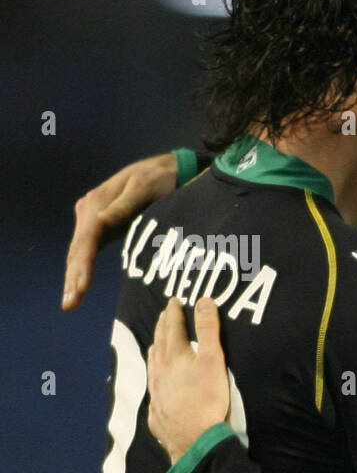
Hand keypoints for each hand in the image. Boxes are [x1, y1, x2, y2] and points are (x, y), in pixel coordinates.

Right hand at [63, 153, 178, 309]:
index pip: (87, 239)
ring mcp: (93, 217)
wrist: (169, 169)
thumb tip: (101, 221)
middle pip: (78, 248)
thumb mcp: (145, 188)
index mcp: (97, 202)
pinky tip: (78, 286)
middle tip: (70, 304)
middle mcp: (90, 209)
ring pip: (79, 251)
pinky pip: (88, 249)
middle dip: (73, 277)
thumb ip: (125, 206)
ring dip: (74, 277)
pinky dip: (82, 268)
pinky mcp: (102, 225)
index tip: (81, 287)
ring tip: (70, 302)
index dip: (83, 265)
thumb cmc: (160, 177)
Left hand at [146, 298, 231, 463]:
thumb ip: (207, 330)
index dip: (174, 312)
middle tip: (164, 316)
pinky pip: (153, 389)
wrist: (193, 439)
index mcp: (173, 357)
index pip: (172, 328)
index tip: (174, 300)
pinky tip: (156, 383)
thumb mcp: (212, 360)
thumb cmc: (207, 399)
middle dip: (162, 327)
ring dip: (155, 350)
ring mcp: (156, 393)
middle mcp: (159, 372)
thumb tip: (203, 301)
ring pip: (152, 366)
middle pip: (159, 344)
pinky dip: (154, 377)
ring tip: (155, 344)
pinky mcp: (158, 412)